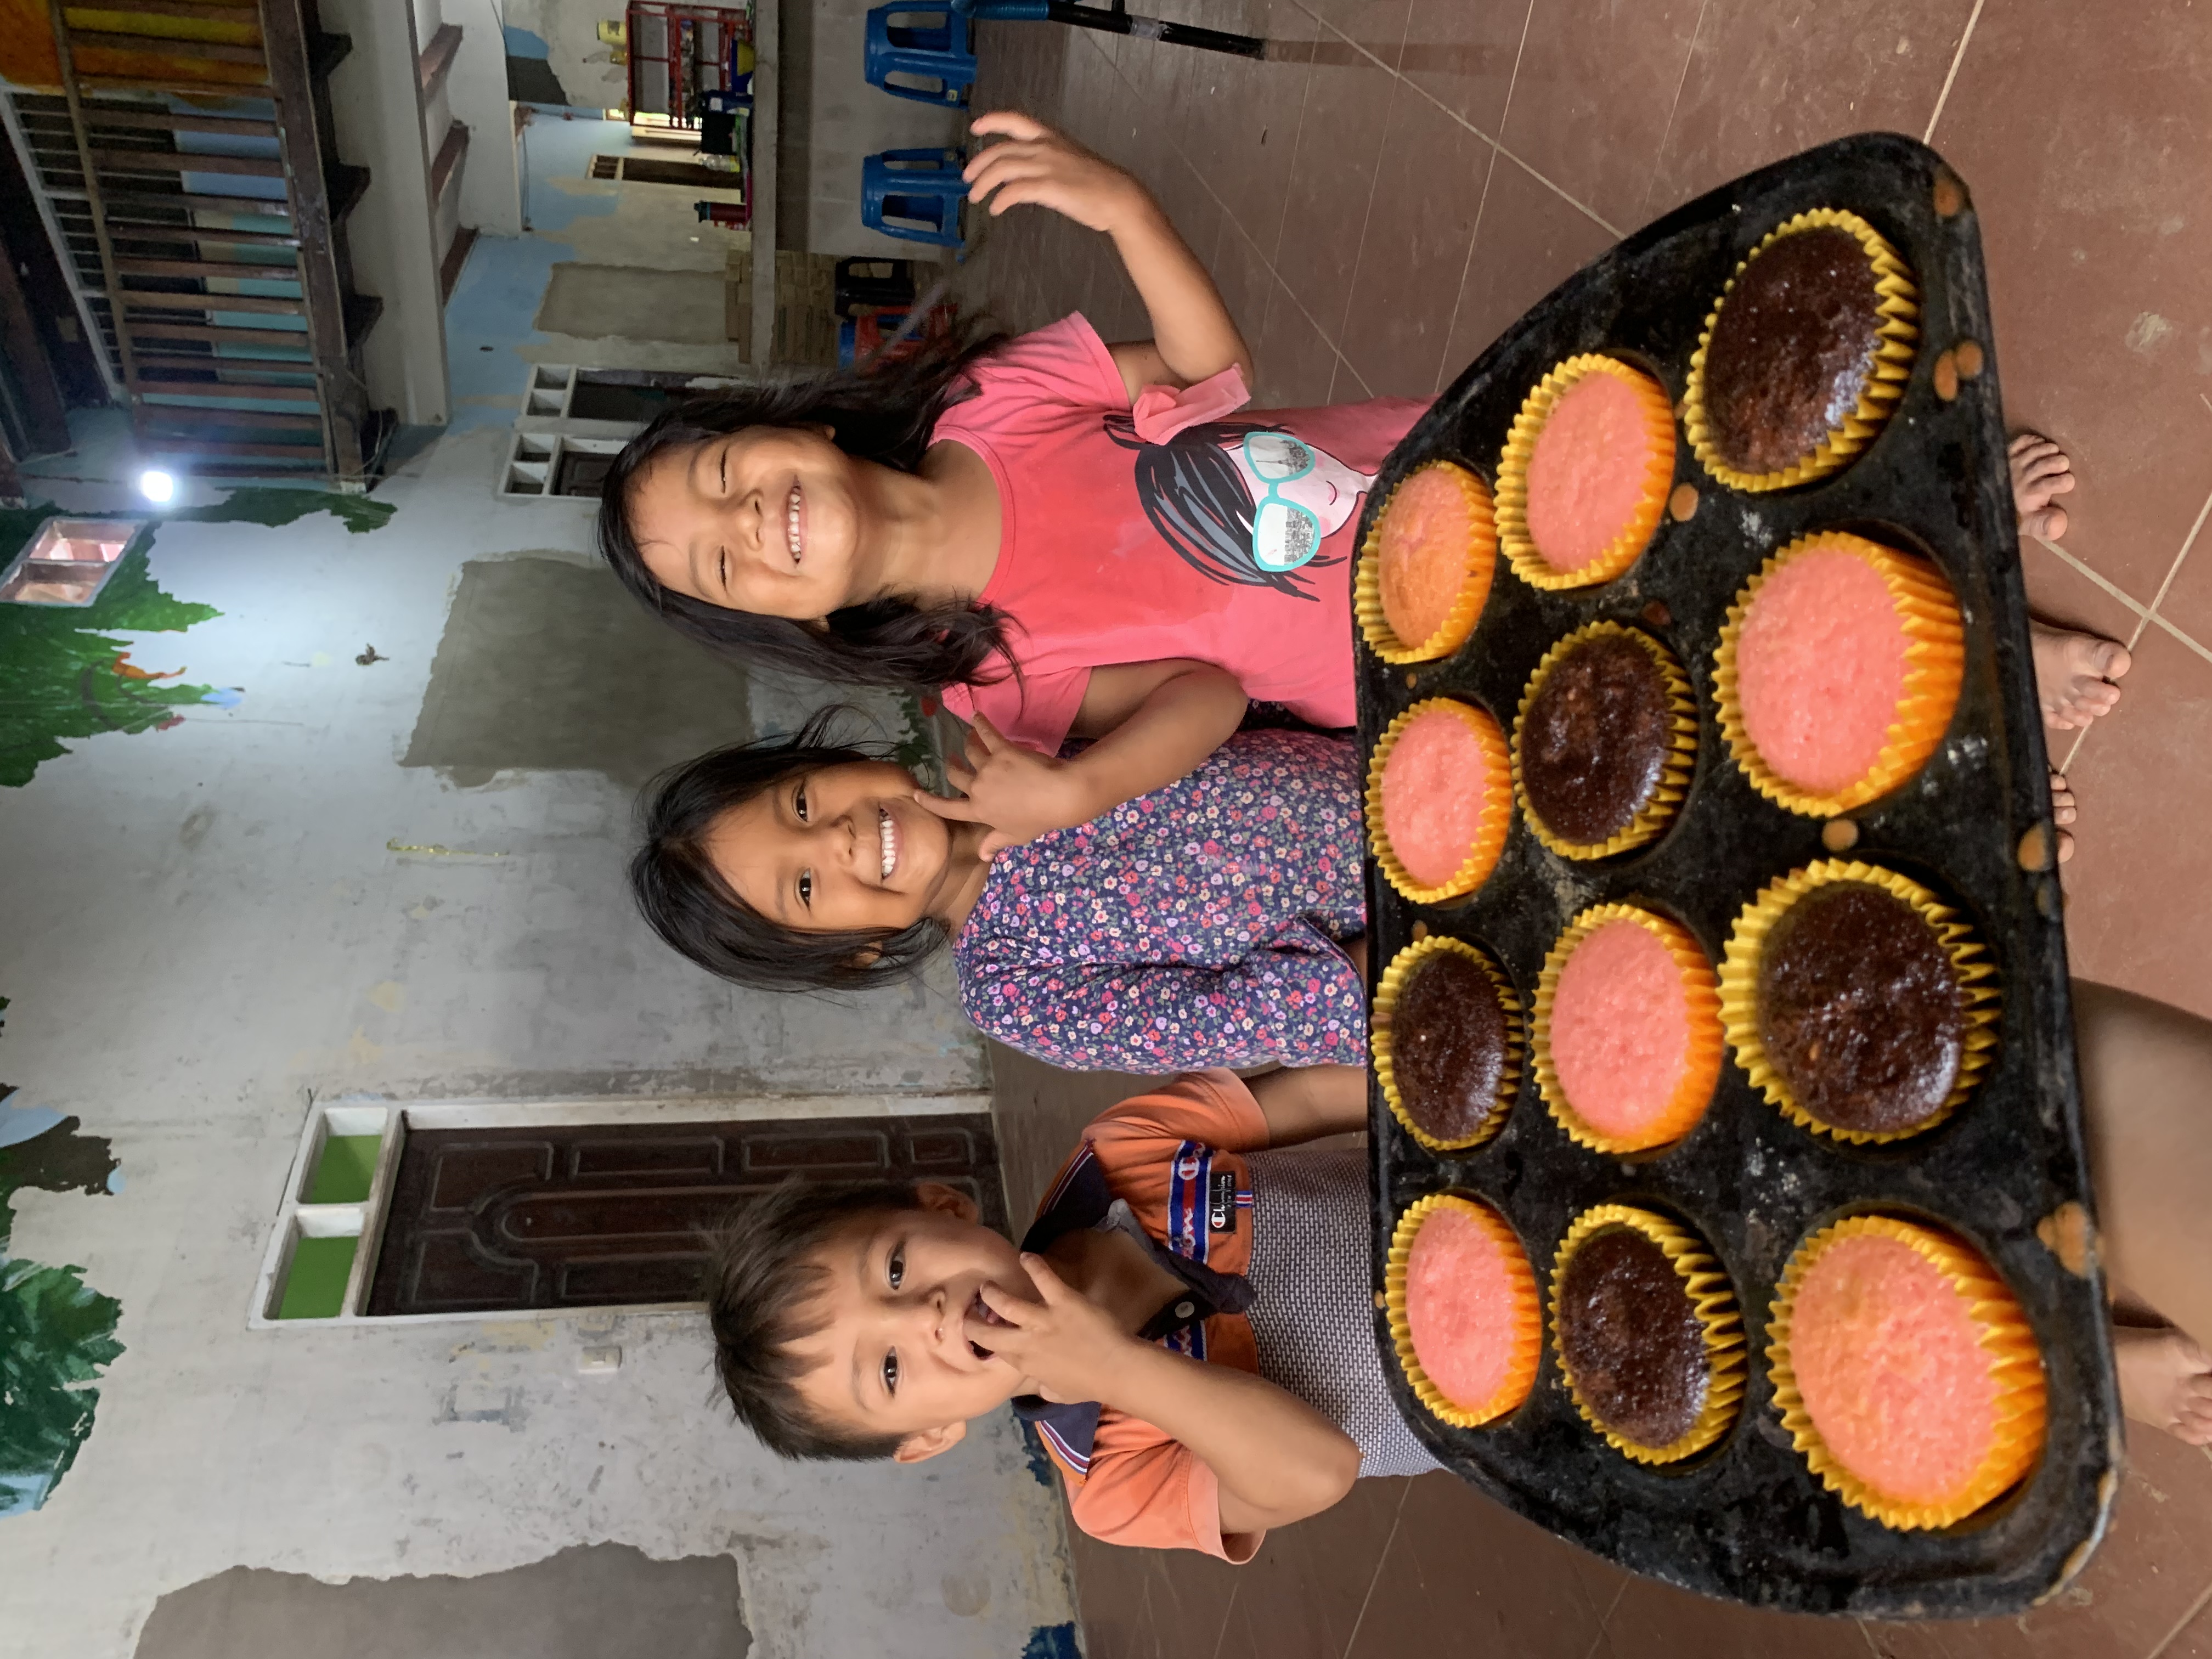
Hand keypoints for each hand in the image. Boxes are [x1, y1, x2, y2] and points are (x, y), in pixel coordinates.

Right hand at [911, 714, 1096, 854]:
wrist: (1058, 795)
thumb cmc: (1038, 819)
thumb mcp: (1015, 836)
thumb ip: (995, 843)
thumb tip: (981, 855)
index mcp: (979, 811)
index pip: (947, 808)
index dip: (929, 801)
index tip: (915, 793)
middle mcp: (977, 788)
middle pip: (956, 775)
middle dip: (952, 767)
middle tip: (952, 760)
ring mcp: (989, 767)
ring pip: (970, 752)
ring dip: (967, 745)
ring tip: (966, 739)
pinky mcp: (1002, 750)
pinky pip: (987, 733)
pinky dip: (980, 723)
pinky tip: (976, 716)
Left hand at [963, 111, 1149, 233]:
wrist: (1119, 196)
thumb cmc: (1098, 182)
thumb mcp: (1069, 159)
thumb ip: (1047, 159)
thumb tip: (1027, 170)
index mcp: (1050, 137)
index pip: (1015, 121)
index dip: (992, 121)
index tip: (976, 127)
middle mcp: (1045, 147)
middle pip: (1001, 150)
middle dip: (979, 163)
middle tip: (968, 178)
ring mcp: (1046, 166)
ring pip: (1002, 169)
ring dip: (984, 183)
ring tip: (976, 197)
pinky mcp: (1048, 187)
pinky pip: (1014, 191)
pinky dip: (1000, 199)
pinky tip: (996, 208)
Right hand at [964, 1254, 1135, 1404]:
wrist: (1117, 1370)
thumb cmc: (1089, 1385)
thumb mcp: (1057, 1393)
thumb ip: (1042, 1387)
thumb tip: (1037, 1384)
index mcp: (1024, 1364)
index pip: (993, 1350)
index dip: (982, 1340)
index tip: (977, 1331)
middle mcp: (1026, 1341)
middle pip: (987, 1330)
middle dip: (973, 1319)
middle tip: (969, 1308)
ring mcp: (1043, 1319)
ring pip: (1006, 1301)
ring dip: (992, 1292)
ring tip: (986, 1285)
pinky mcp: (1062, 1300)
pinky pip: (1043, 1278)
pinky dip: (1033, 1264)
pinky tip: (1025, 1255)